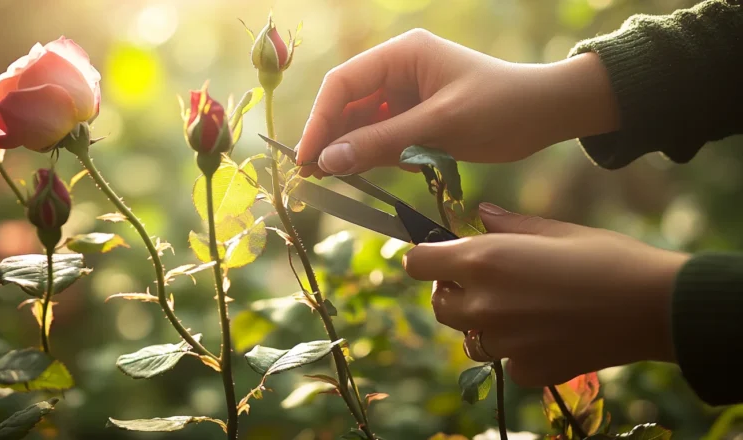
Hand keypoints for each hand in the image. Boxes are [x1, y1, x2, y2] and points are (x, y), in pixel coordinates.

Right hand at [296, 29, 619, 176]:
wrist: (548, 116)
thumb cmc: (501, 108)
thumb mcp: (440, 127)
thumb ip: (382, 143)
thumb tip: (328, 161)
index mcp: (403, 55)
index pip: (344, 83)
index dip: (320, 119)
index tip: (306, 156)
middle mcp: (399, 71)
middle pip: (348, 105)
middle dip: (331, 138)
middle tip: (312, 174)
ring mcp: (407, 95)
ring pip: (362, 125)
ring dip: (351, 151)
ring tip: (332, 179)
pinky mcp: (417, 119)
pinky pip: (383, 138)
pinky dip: (375, 157)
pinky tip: (371, 172)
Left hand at [403, 203, 689, 386]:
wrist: (654, 307)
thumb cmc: (607, 256)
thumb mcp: (555, 229)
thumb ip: (508, 224)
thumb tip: (480, 214)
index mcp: (483, 261)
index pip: (417, 263)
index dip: (426, 257)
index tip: (441, 255)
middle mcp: (483, 304)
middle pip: (440, 304)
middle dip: (453, 291)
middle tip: (485, 281)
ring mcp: (503, 343)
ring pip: (469, 337)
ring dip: (481, 324)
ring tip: (519, 309)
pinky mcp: (526, 370)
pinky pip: (505, 361)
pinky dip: (517, 350)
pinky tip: (546, 334)